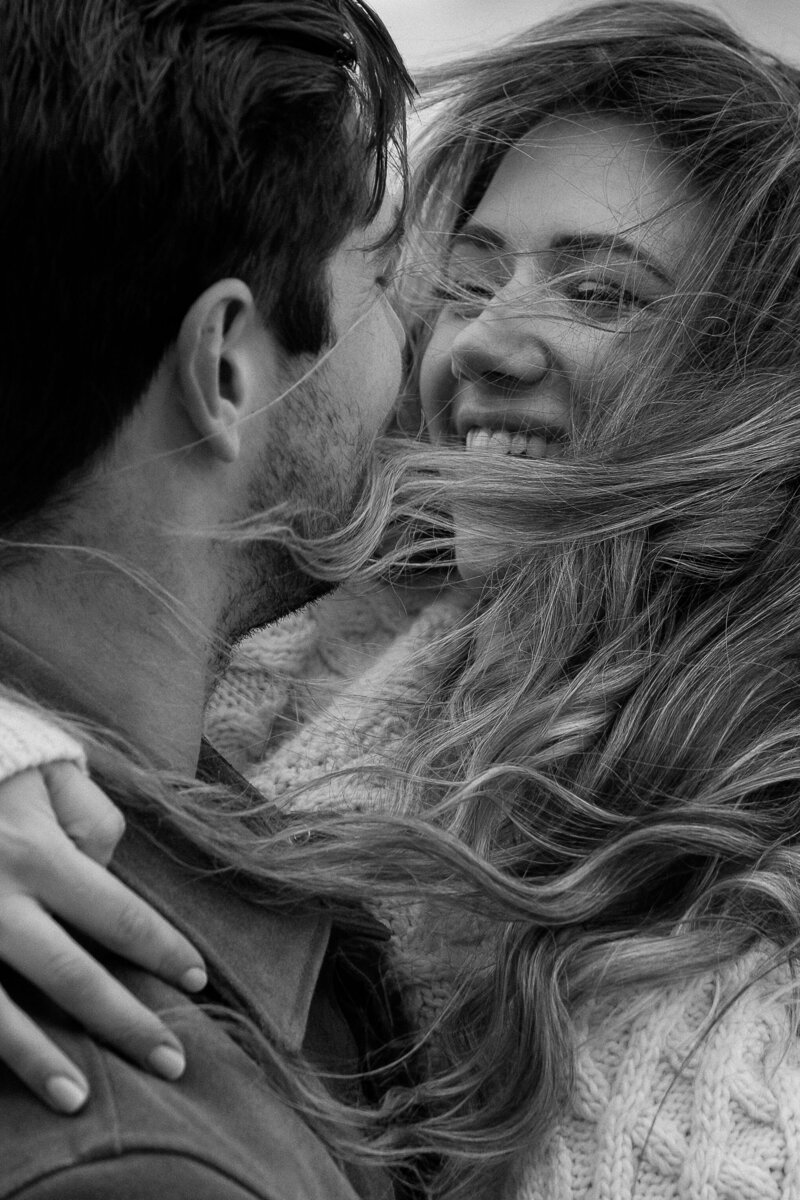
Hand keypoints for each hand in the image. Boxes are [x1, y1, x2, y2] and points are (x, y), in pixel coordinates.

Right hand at [0, 763, 205, 1112]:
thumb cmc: (1, 765)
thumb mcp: (53, 773)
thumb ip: (92, 821)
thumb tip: (107, 875)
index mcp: (37, 852)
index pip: (117, 914)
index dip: (161, 950)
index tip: (196, 982)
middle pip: (69, 974)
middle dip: (123, 1022)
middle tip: (172, 1063)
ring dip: (38, 1060)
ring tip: (78, 1099)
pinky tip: (2, 1081)